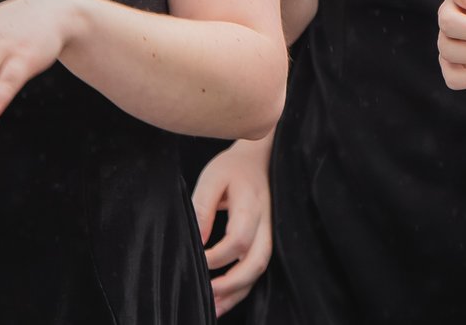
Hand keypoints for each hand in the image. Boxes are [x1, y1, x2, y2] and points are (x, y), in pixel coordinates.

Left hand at [192, 139, 273, 315]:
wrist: (260, 159)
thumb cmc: (233, 168)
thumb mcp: (213, 178)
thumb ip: (203, 207)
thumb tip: (197, 239)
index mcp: (252, 206)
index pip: (239, 239)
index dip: (216, 256)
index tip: (196, 258)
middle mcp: (266, 223)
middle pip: (257, 261)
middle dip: (233, 283)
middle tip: (208, 293)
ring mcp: (269, 233)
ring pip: (260, 269)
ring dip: (237, 291)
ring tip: (212, 307)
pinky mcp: (265, 240)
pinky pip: (258, 268)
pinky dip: (242, 287)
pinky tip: (222, 299)